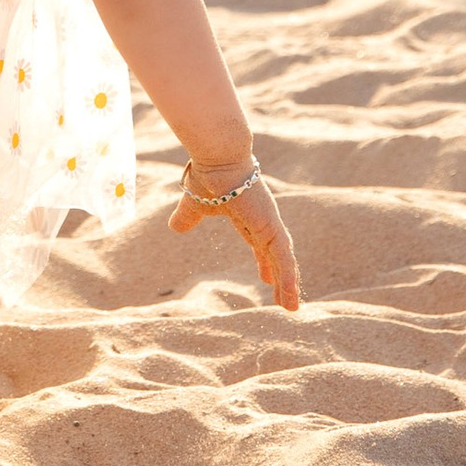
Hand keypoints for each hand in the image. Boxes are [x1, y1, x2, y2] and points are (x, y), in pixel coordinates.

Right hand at [171, 158, 301, 309]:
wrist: (217, 159)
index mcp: (248, 215)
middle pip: (276, 255)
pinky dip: (288, 276)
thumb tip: (175, 227)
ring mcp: (270, 223)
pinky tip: (290, 293)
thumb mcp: (194, 204)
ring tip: (290, 306)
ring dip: (288, 284)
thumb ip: (188, 217)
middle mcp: (263, 220)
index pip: (260, 243)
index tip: (267, 278)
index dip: (265, 261)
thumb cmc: (207, 175)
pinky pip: (283, 257)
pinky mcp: (271, 227)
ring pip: (283, 260)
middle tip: (285, 299)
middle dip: (281, 277)